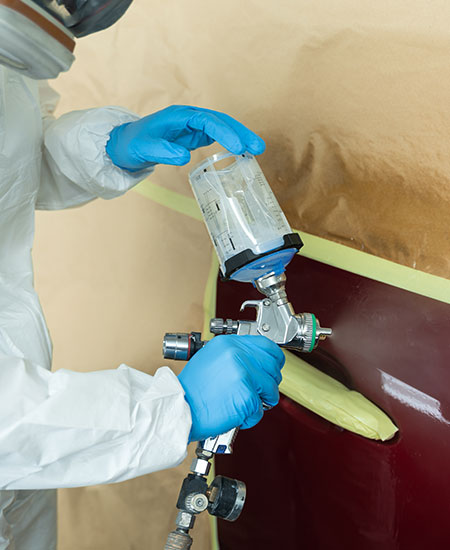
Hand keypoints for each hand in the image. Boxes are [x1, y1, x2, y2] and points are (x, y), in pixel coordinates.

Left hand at [105, 105, 264, 171]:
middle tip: (258, 147)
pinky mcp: (194, 136)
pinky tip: (242, 152)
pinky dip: (231, 142)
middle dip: (240, 132)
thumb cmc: (132, 144)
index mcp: (178, 116)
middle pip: (220, 121)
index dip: (224, 132)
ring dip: (239, 137)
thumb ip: (162, 152)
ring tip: (257, 150)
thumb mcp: (143, 149)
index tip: (237, 147)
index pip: (207, 120)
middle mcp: (189, 118)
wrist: (124, 145)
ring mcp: (193, 126)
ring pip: (221, 127)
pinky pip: (217, 136)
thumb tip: (184, 157)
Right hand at [178, 335, 284, 442]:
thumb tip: (254, 360)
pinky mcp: (247, 396)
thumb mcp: (210, 359)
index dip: (273, 359)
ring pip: (271, 389)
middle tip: (257, 392)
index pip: (266, 345)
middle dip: (268, 382)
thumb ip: (233, 356)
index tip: (272, 367)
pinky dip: (250, 417)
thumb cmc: (191, 389)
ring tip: (241, 404)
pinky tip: (234, 414)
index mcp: (229, 344)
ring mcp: (244, 375)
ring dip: (260, 401)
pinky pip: (260, 409)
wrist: (179, 408)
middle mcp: (238, 355)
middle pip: (273, 366)